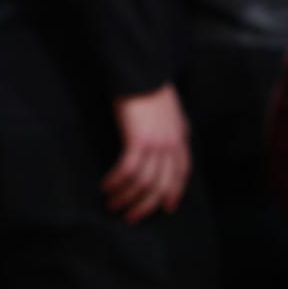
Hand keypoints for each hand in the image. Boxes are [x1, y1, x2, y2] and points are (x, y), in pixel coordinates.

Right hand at [102, 85, 191, 223]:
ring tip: (112, 204)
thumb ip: (172, 128)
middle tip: (130, 217)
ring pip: (143, 182)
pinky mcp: (138, 140)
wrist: (142, 71)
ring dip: (126, 197)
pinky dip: (116, 181)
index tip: (166, 208)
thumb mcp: (169, 110)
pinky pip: (127, 170)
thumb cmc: (150, 87)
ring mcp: (156, 143)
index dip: (174, 192)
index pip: (181, 173)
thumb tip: (170, 143)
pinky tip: (106, 186)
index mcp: (180, 137)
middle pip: (161, 185)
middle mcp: (171, 144)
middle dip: (145, 205)